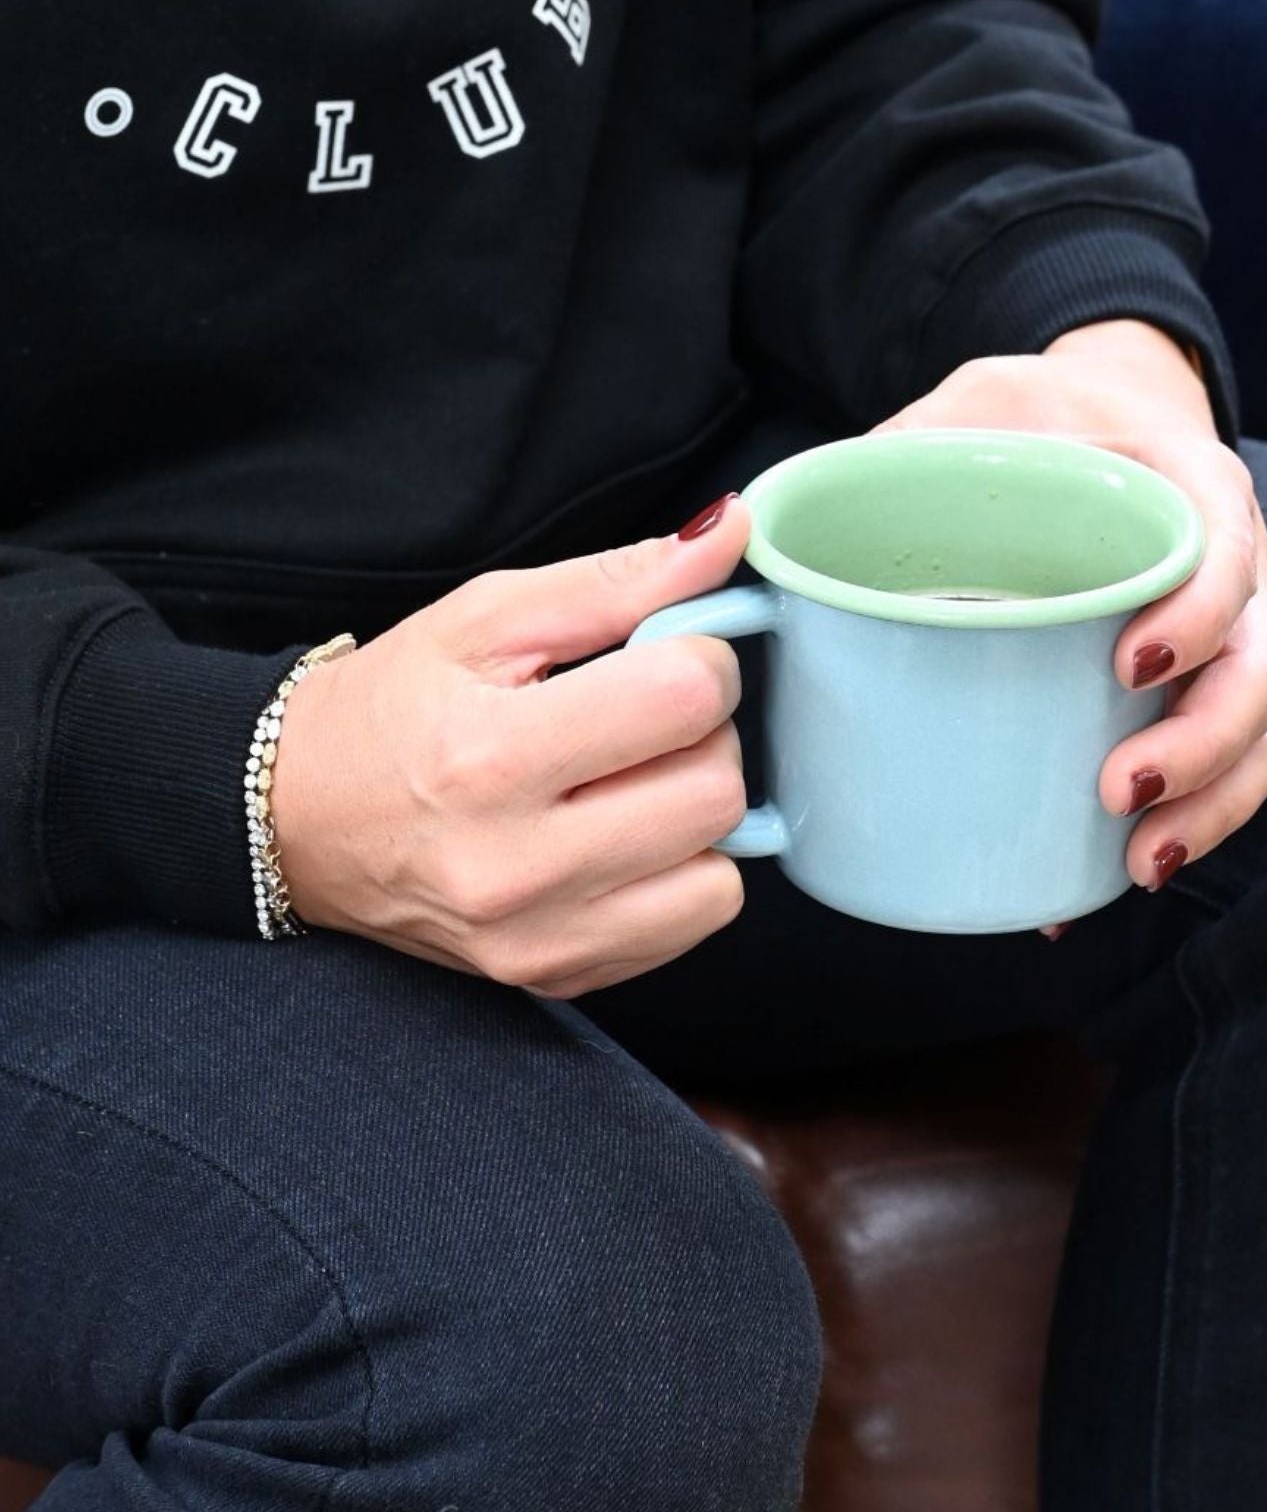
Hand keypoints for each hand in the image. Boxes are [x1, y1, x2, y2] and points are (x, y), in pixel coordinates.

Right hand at [271, 498, 751, 998]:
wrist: (293, 821)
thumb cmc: (389, 710)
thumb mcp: (486, 617)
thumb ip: (618, 580)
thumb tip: (729, 532)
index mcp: (492, 755)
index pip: (686, 696)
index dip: (700, 656)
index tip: (662, 652)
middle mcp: (517, 865)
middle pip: (717, 791)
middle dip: (703, 735)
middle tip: (645, 716)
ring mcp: (539, 938)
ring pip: (722, 874)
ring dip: (698, 815)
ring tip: (632, 782)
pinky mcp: (556, 978)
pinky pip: (691, 925)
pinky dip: (680, 874)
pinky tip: (620, 837)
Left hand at [878, 321, 1266, 907]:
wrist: (1086, 413)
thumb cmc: (1011, 418)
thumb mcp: (947, 412)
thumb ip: (867, 461)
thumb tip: (731, 533)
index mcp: (1175, 479)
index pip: (1224, 548)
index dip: (1198, 614)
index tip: (1129, 667)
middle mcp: (1224, 559)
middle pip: (1260, 663)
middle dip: (1204, 741)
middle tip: (1119, 789)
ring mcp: (1224, 629)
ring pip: (1262, 726)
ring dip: (1212, 802)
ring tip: (1137, 856)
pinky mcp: (1203, 683)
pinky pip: (1234, 760)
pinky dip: (1196, 820)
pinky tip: (1119, 872)